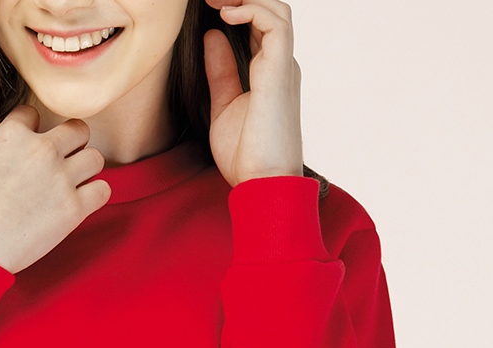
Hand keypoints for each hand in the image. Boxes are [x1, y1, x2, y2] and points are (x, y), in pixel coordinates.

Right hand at [0, 105, 111, 273]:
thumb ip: (1, 152)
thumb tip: (13, 157)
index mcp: (12, 135)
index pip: (34, 114)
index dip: (33, 132)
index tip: (28, 151)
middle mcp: (41, 150)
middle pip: (77, 129)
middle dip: (71, 144)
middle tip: (61, 164)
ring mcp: (60, 179)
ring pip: (95, 158)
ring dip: (86, 170)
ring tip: (72, 185)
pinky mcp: (73, 209)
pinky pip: (103, 190)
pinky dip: (95, 196)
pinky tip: (80, 204)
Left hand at [202, 0, 304, 186]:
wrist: (262, 184)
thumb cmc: (246, 156)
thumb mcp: (224, 106)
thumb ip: (220, 71)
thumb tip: (212, 36)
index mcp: (270, 73)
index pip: (261, 25)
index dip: (239, 8)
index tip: (209, 6)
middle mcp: (281, 65)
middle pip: (272, 11)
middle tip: (210, 0)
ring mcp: (283, 67)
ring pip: (278, 10)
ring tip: (216, 1)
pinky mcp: (280, 73)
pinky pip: (275, 24)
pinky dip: (251, 10)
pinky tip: (225, 15)